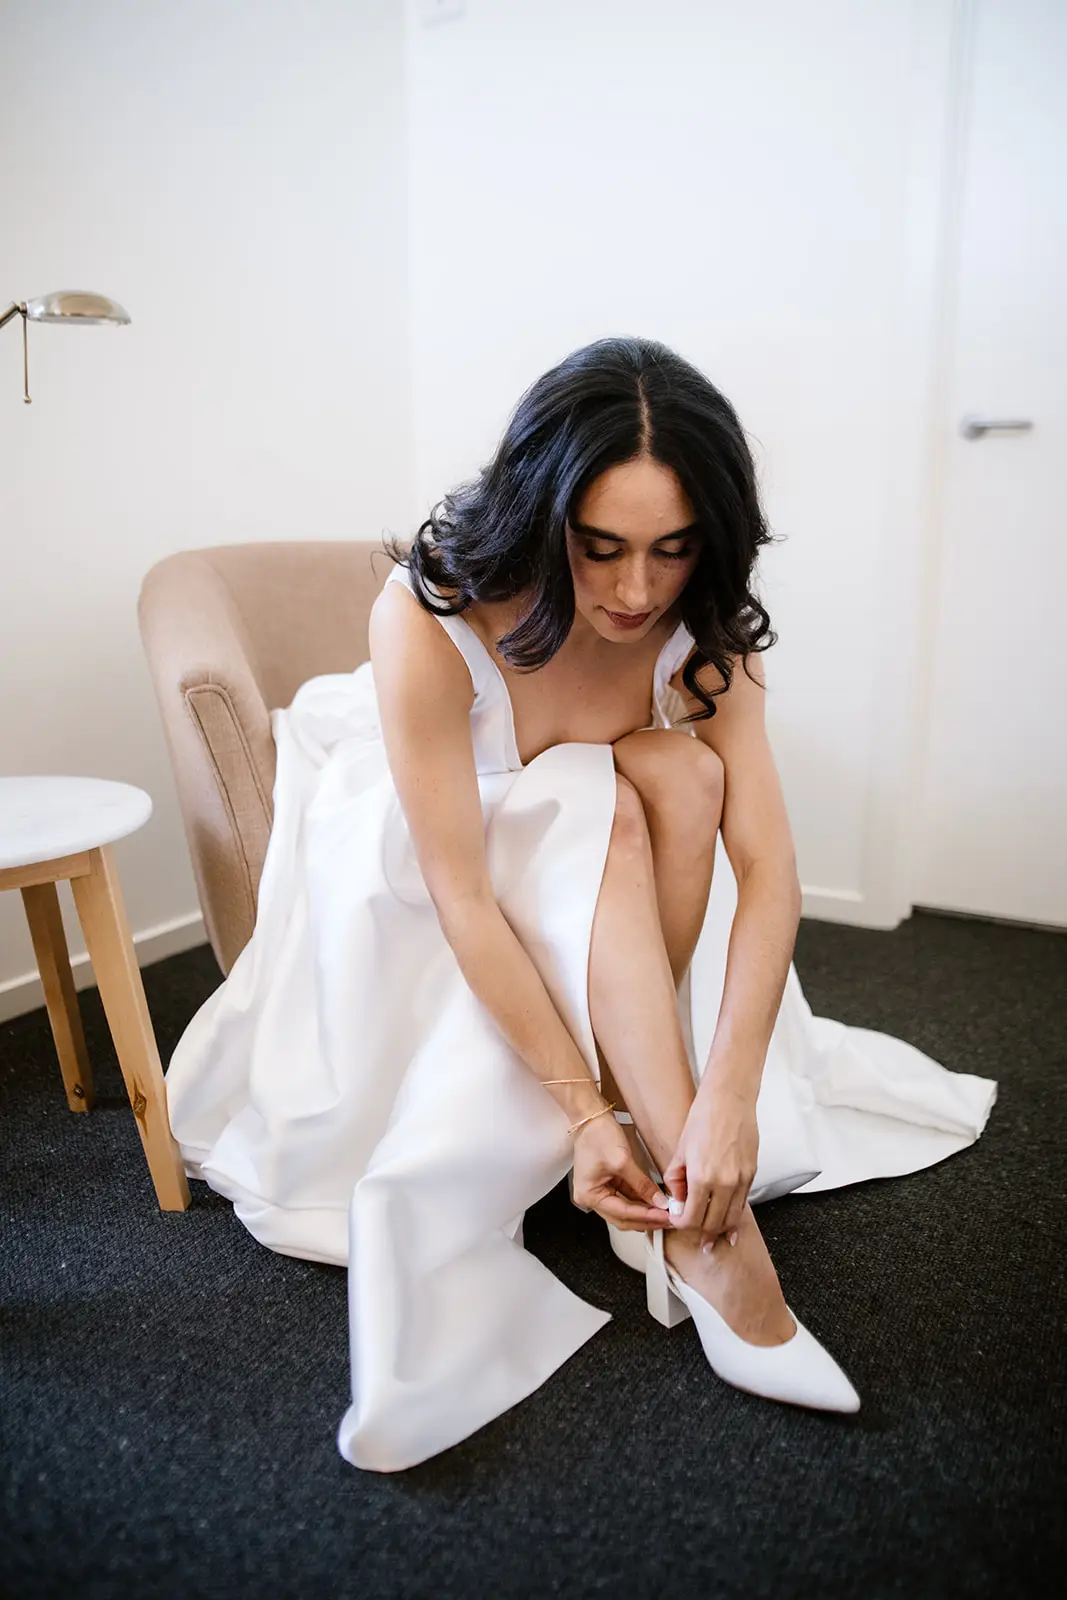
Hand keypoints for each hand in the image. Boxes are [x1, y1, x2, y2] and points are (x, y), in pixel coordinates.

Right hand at [570, 1111, 672, 1230]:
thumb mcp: (622, 1161)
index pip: (622, 1213)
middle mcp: (591, 1198)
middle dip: (646, 1220)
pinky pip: (626, 1199)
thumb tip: (659, 1202)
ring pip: (626, 1211)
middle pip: (623, 1218)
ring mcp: (599, 1192)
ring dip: (645, 1213)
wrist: (592, 1117)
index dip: (646, 1216)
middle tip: (669, 1219)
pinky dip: (641, 1202)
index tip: (665, 1216)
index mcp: (589, 1195)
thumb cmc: (599, 1135)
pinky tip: (656, 1203)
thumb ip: (642, 1185)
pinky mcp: (608, 1185)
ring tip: (666, 1213)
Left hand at [661, 1083, 758, 1244]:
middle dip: (702, 1234)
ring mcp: (741, 1180)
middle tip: (697, 1239)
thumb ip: (676, 1179)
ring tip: (713, 1240)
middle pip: (712, 1224)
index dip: (682, 1225)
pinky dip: (735, 1217)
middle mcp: (724, 1183)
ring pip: (731, 1218)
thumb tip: (677, 1200)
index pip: (691, 1218)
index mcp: (701, 1177)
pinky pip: (743, 1204)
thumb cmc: (703, 1119)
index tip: (678, 1222)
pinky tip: (730, 1227)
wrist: (729, 1100)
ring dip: (721, 1231)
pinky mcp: (752, 1174)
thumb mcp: (680, 1150)